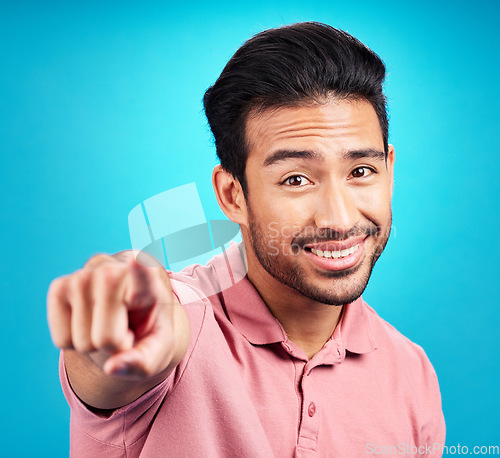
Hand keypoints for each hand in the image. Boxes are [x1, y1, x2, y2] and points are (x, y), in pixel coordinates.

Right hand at [47, 251, 182, 380]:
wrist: (127, 312)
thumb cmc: (146, 328)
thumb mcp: (159, 349)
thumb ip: (143, 361)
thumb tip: (112, 368)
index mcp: (150, 281)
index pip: (143, 274)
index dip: (140, 270)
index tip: (138, 261)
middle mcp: (115, 270)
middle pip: (106, 338)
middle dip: (114, 347)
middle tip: (125, 331)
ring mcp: (84, 275)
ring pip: (82, 341)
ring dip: (94, 345)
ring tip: (108, 324)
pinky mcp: (59, 286)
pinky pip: (61, 339)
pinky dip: (73, 342)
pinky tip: (89, 321)